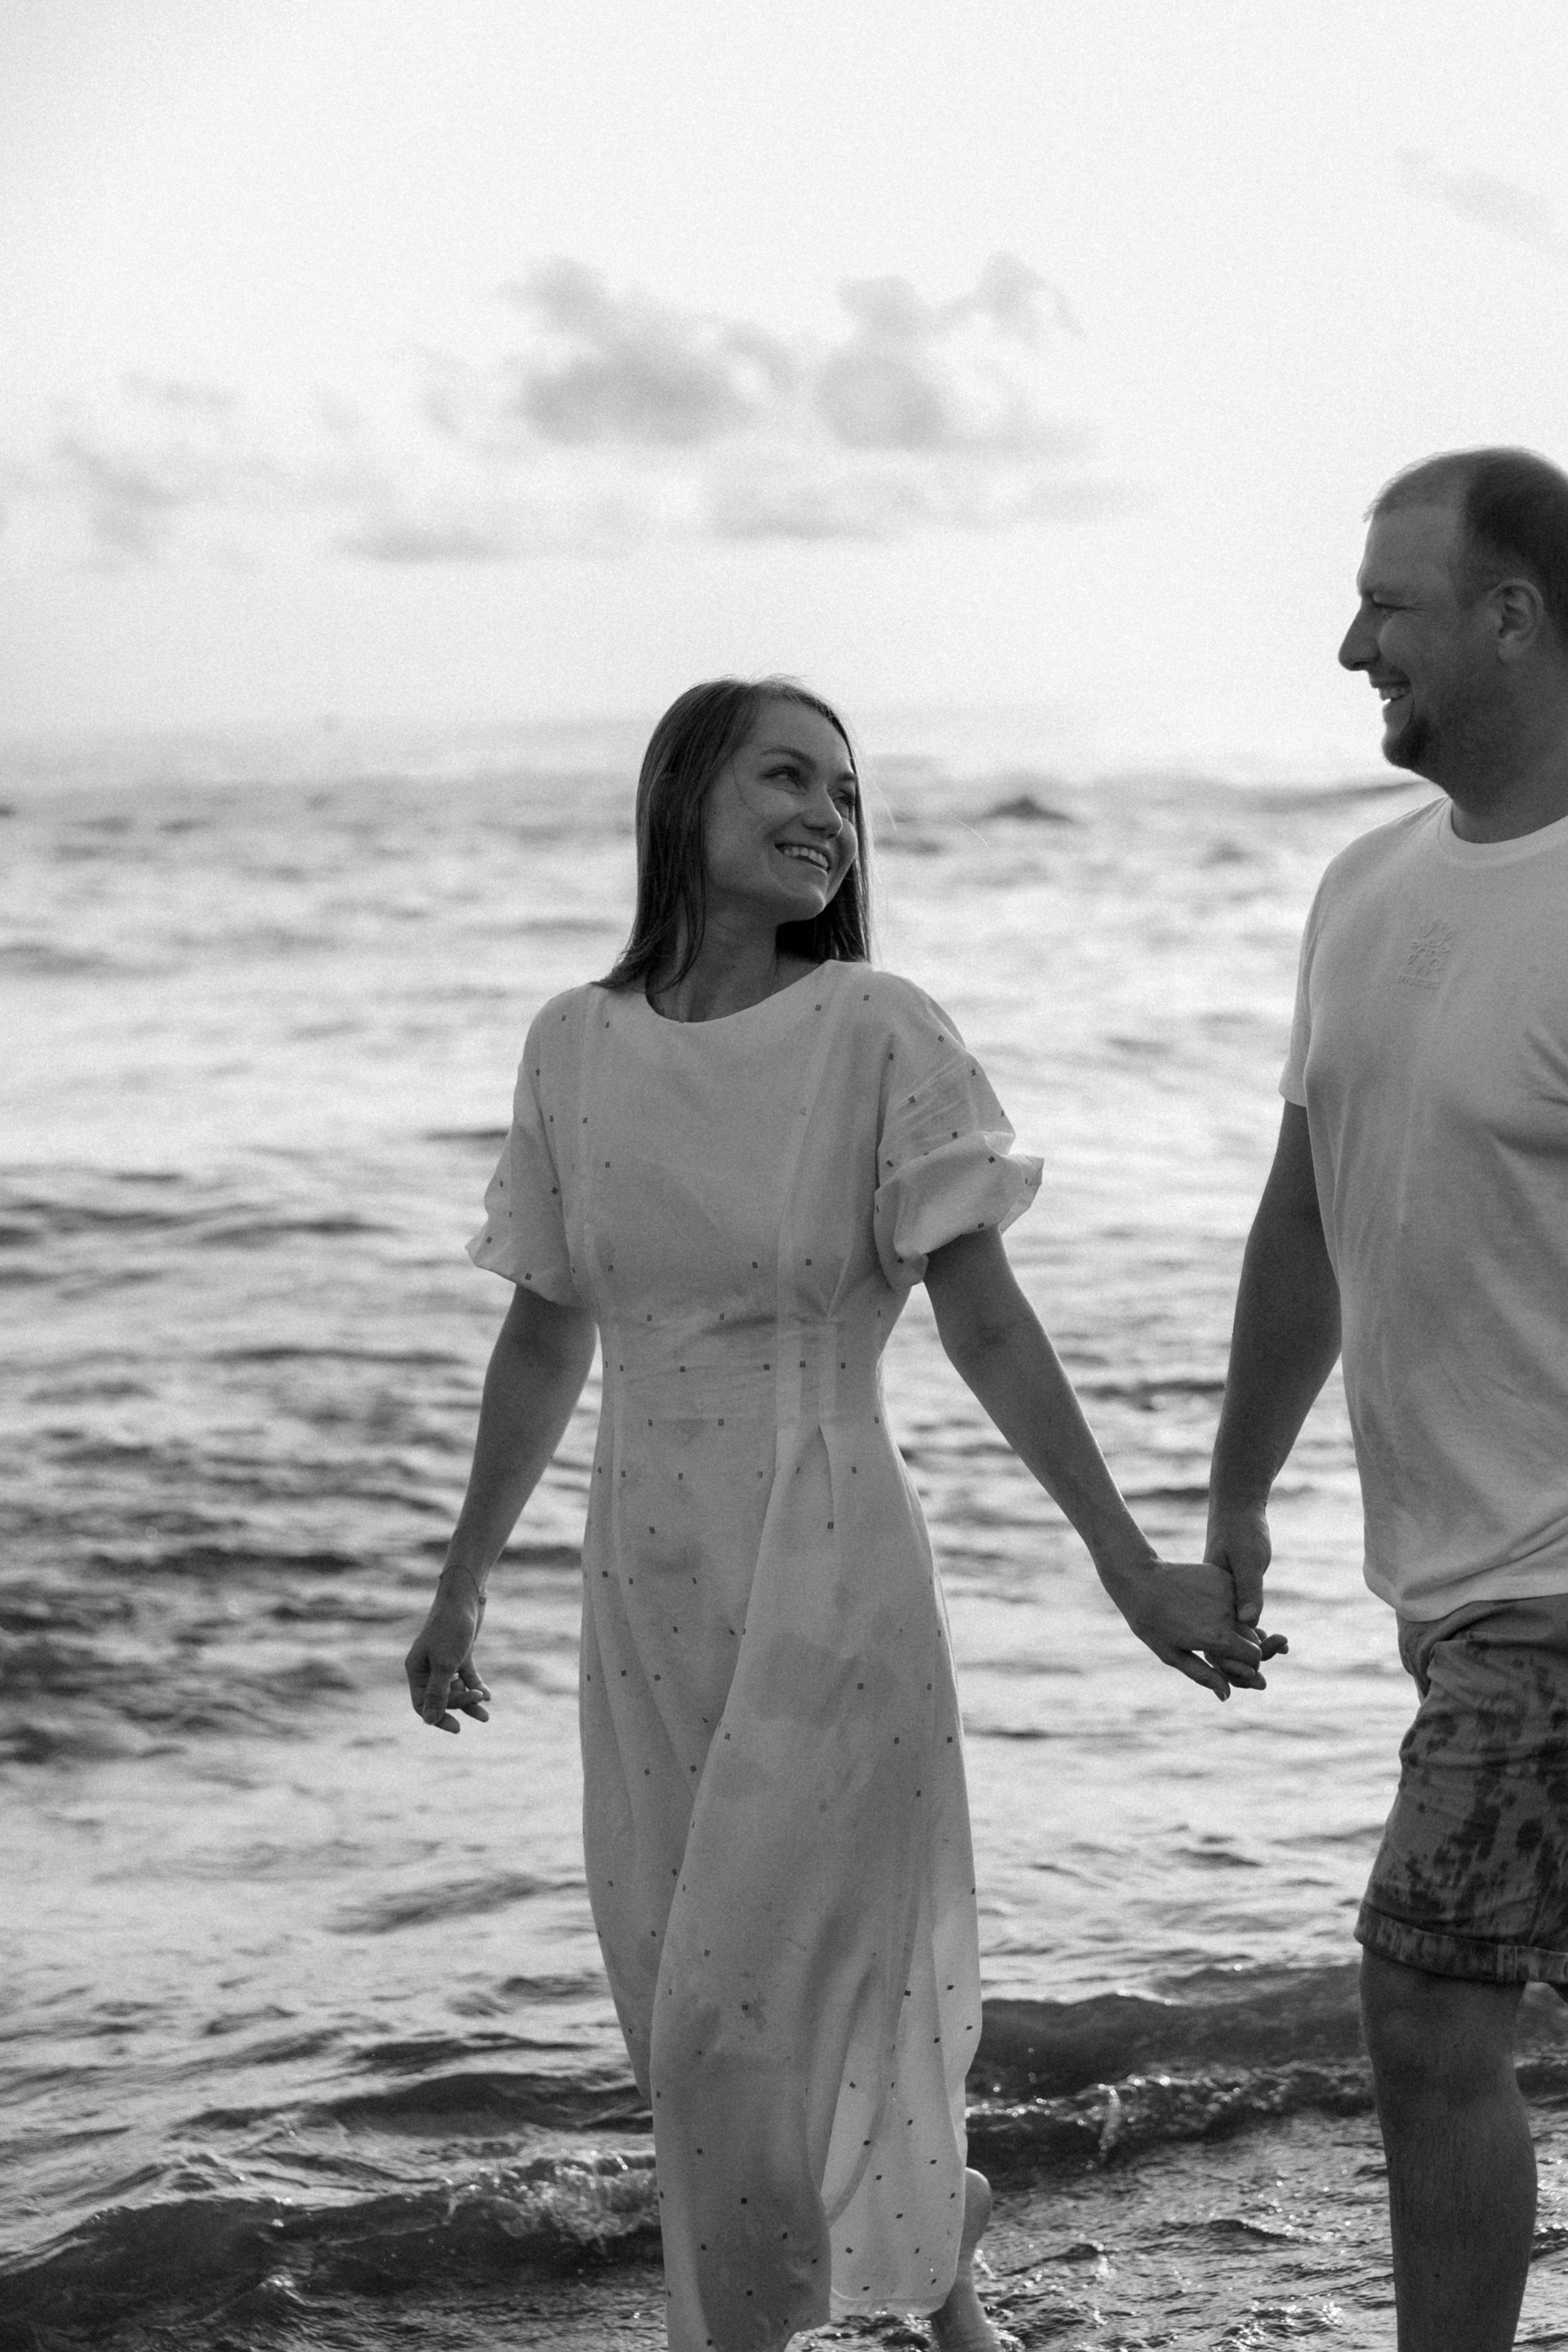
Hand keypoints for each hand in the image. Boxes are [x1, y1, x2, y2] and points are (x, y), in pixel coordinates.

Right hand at [405, 1565, 491, 1733]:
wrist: (465, 1596)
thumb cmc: (450, 1628)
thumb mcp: (444, 1664)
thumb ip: (437, 1693)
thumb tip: (428, 1722)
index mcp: (416, 1670)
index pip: (422, 1704)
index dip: (438, 1717)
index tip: (457, 1728)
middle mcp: (427, 1667)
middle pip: (440, 1698)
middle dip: (459, 1706)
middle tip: (478, 1709)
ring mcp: (444, 1660)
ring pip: (455, 1689)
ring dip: (470, 1700)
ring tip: (486, 1712)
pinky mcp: (459, 1653)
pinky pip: (466, 1676)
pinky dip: (475, 1685)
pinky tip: (487, 1695)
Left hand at [1106, 1556, 1269, 1700]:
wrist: (1140, 1580)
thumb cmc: (1152, 1623)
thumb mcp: (1173, 1655)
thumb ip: (1204, 1675)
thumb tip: (1227, 1695)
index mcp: (1219, 1638)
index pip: (1255, 1657)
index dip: (1246, 1663)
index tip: (1230, 1662)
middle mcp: (1229, 1614)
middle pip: (1254, 1638)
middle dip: (1244, 1645)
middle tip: (1218, 1644)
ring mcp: (1227, 1592)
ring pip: (1247, 1616)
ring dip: (1237, 1624)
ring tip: (1208, 1622)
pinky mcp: (1222, 1576)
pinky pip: (1236, 1596)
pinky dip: (1230, 1604)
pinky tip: (1206, 1604)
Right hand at [1204, 1498, 1287, 1680]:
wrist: (1239, 1507)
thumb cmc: (1242, 1531)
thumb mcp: (1247, 1560)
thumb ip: (1249, 1590)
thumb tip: (1251, 1623)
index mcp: (1207, 1597)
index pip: (1215, 1643)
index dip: (1234, 1663)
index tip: (1259, 1672)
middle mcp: (1211, 1603)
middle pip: (1223, 1647)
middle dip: (1245, 1663)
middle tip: (1274, 1663)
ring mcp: (1221, 1599)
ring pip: (1234, 1637)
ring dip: (1255, 1651)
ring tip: (1281, 1649)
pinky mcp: (1233, 1593)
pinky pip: (1244, 1622)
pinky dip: (1258, 1636)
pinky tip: (1278, 1641)